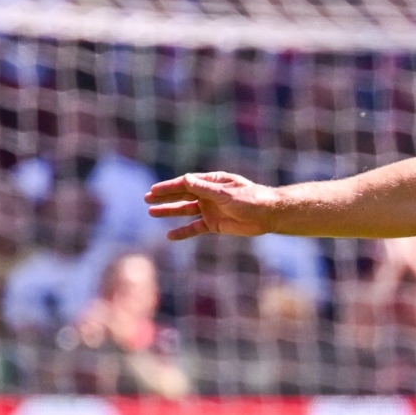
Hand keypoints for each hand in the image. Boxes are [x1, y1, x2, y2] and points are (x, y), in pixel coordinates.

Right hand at [144, 172, 283, 240]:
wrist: (268, 215)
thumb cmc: (251, 199)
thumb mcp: (226, 193)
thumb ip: (205, 189)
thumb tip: (185, 179)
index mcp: (212, 182)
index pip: (186, 183)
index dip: (169, 187)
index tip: (153, 191)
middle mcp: (209, 195)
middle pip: (182, 195)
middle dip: (165, 197)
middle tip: (146, 199)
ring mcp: (210, 209)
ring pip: (185, 210)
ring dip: (169, 211)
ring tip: (151, 212)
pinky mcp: (214, 224)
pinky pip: (195, 228)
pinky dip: (183, 232)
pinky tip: (169, 235)